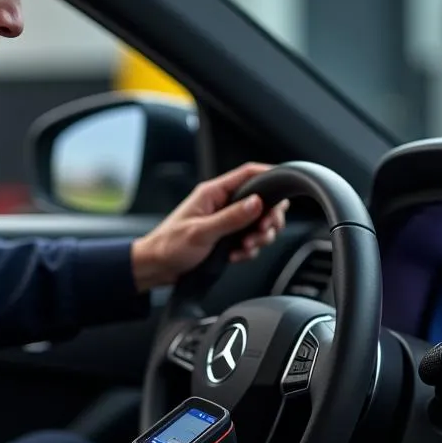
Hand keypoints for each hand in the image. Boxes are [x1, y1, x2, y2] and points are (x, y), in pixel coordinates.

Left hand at [131, 162, 288, 290]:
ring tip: (246, 248)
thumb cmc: (169, 246)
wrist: (156, 268)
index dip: (269, 177)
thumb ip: (231, 218)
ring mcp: (225, 221)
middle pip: (261, 201)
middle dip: (268, 218)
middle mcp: (222, 204)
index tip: (285, 187)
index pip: (248, 174)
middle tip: (263, 232)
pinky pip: (249, 240)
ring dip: (259, 237)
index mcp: (213, 193)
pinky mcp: (227, 238)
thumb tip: (256, 203)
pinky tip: (236, 256)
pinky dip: (248, 250)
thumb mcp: (201, 232)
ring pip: (258, 223)